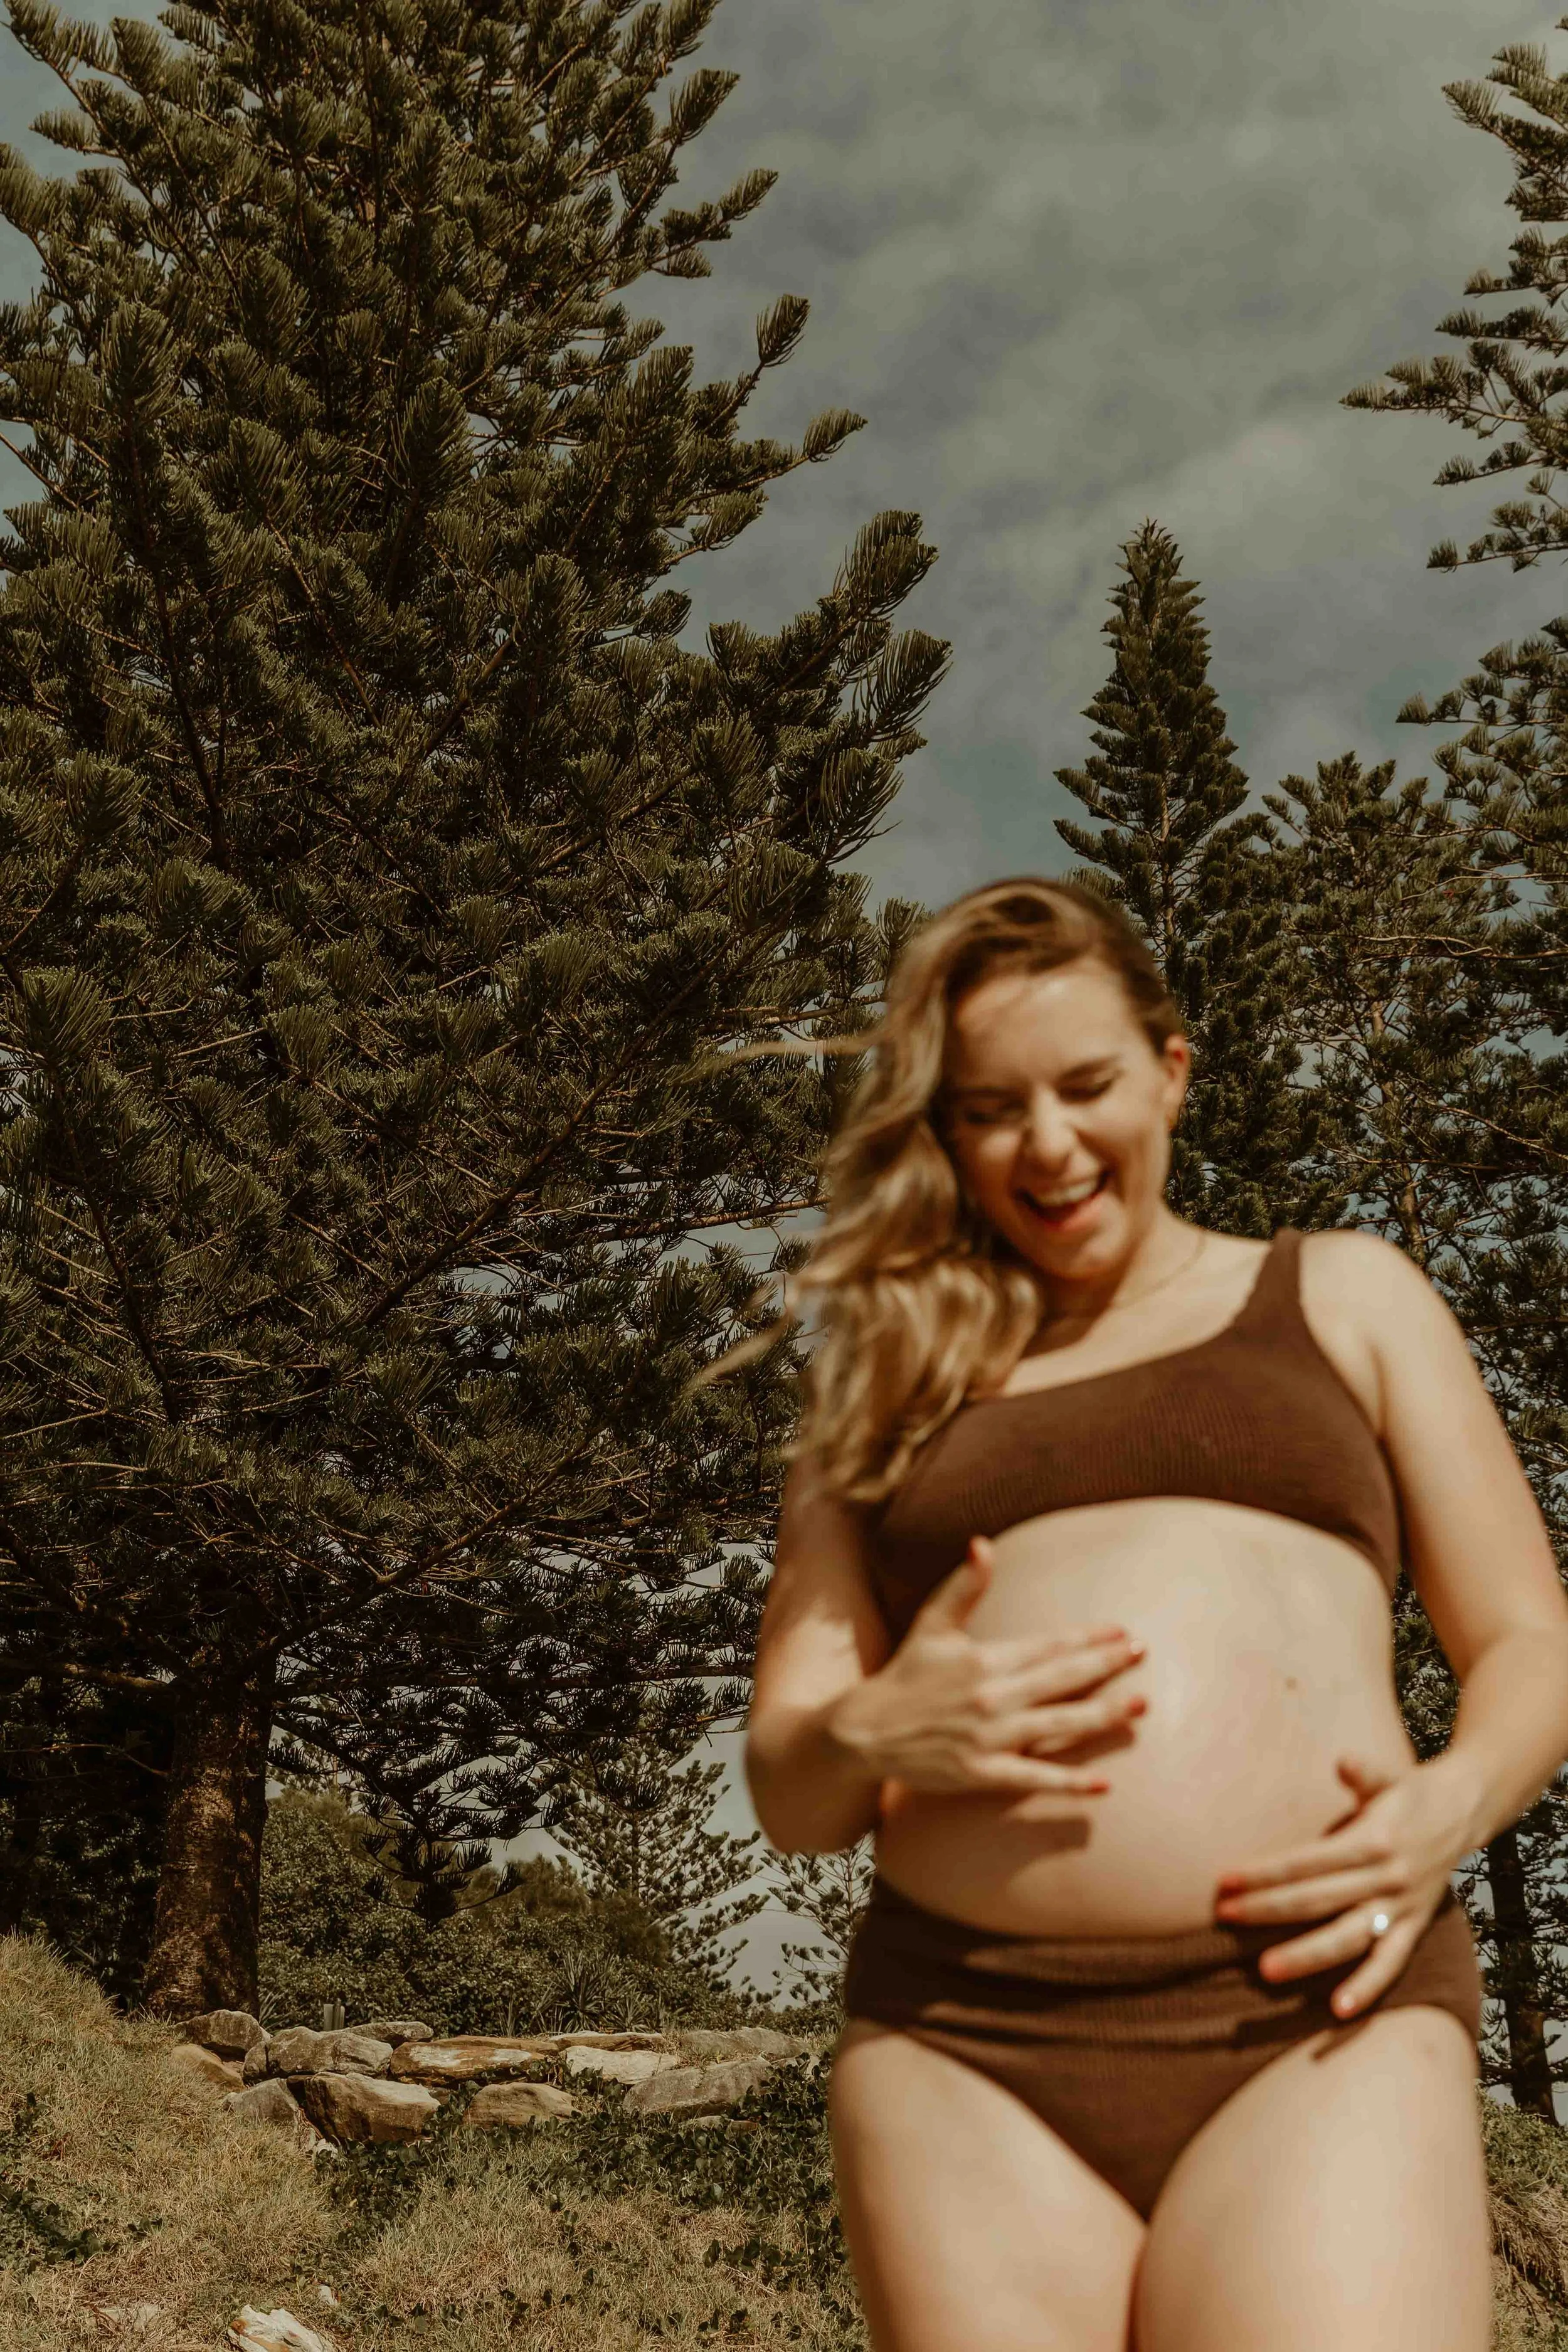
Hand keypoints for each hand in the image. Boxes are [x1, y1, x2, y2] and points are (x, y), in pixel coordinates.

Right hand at [828, 1534, 1146, 1802]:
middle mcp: (992, 1697)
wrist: (865, 1731)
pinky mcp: (981, 1773)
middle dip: (1107, 1666)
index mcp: (985, 1659)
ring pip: (1058, 1725)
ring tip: (1141, 1707)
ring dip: (1103, 1716)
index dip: (1089, 1637)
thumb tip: (982, 1543)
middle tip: (1143, 1654)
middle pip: (1062, 1680)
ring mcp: (989, 1737)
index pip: (1049, 1646)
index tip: (1124, 1630)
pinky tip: (1103, 1783)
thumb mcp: (932, 1625)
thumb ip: (963, 1587)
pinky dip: (1068, 1782)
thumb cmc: (906, 1675)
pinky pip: (1033, 1778)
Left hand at [1212, 1755, 1475, 2017]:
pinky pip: (1390, 1962)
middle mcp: (1385, 1877)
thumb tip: (1343, 1761)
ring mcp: (1400, 1906)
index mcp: (1371, 1840)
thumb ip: (1363, 1773)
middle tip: (1224, 1918)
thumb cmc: (1408, 1792)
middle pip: (1317, 1899)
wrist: (1462, 1812)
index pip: (1307, 1862)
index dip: (1265, 1872)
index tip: (1226, 1881)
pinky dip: (1368, 1987)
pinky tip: (1339, 2011)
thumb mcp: (1387, 1777)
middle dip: (1268, 1909)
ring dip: (1307, 1955)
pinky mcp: (1414, 1926)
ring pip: (1349, 1937)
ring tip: (1266, 1970)